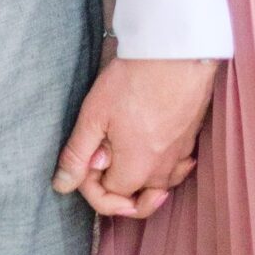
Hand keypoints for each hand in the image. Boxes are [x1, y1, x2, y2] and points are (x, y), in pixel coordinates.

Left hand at [52, 56, 215, 218]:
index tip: (84, 162)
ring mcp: (180, 156)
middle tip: (103, 175)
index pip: (108, 197)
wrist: (177, 53)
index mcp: (135, 170)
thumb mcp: (94, 114)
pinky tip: (156, 152)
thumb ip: (77, 154)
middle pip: (138, 201)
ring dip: (142, 186)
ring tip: (126, 165)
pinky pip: (178, 168)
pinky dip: (165, 169)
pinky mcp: (191, 139)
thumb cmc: (134, 80)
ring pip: (160, 188)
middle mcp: (161, 172)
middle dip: (117, 197)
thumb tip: (62, 185)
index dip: (89, 186)